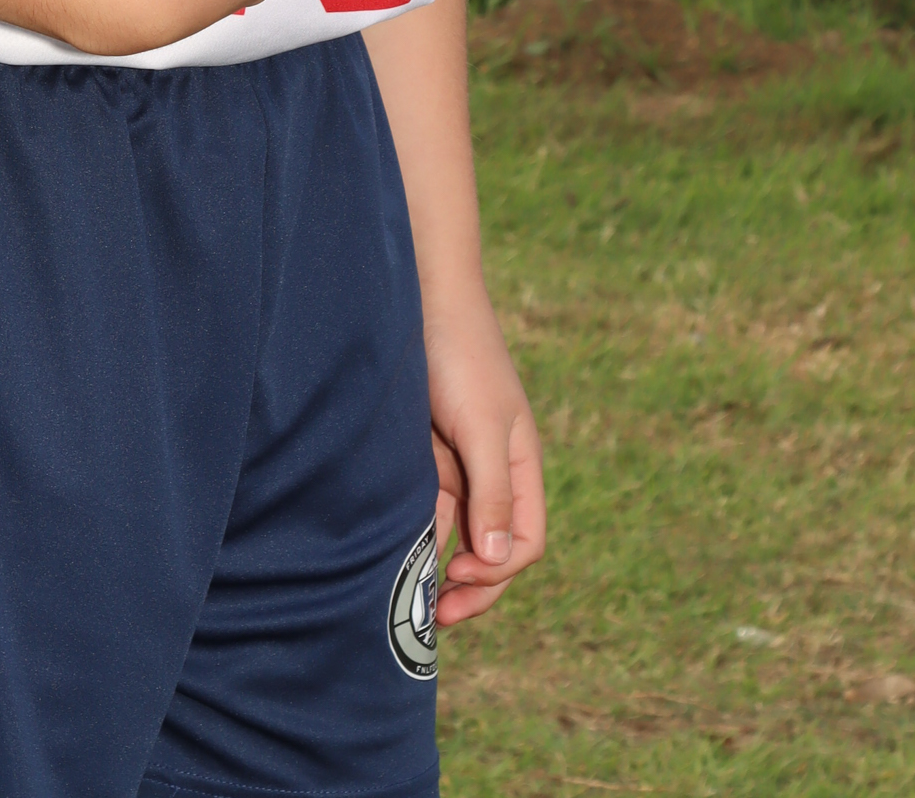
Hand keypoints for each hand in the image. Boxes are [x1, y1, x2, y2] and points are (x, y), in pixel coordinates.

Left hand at [426, 296, 544, 625]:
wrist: (421, 296)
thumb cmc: (461, 356)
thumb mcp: (481, 425)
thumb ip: (493, 491)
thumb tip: (498, 556)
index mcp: (521, 467)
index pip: (524, 542)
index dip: (497, 569)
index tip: (457, 573)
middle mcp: (493, 471)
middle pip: (492, 547)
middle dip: (470, 586)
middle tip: (433, 618)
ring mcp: (458, 462)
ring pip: (454, 531)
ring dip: (436, 563)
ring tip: (403, 595)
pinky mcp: (423, 450)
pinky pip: (423, 504)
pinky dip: (414, 530)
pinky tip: (389, 548)